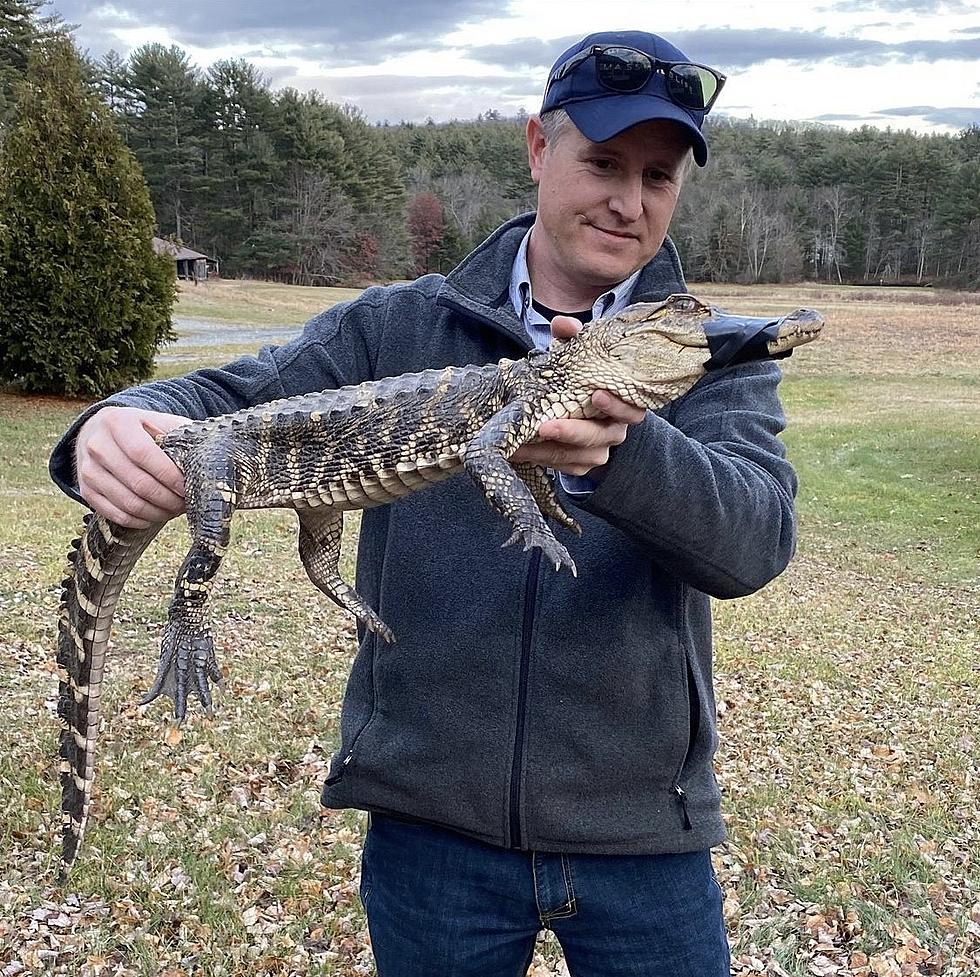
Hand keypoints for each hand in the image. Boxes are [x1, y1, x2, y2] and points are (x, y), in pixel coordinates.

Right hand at [75, 407, 189, 527]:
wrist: (98, 431)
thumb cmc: (139, 428)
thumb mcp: (158, 421)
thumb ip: (180, 433)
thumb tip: (209, 457)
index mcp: (118, 423)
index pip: (144, 454)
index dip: (169, 476)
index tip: (188, 487)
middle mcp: (97, 446)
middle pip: (138, 483)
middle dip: (168, 499)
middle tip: (187, 504)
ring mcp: (88, 471)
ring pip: (128, 503)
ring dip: (157, 513)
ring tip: (175, 510)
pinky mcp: (86, 491)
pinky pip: (116, 515)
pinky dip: (141, 520)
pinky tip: (156, 516)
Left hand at [511, 315, 645, 476]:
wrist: (577, 408)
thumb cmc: (580, 379)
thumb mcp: (577, 357)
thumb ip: (572, 338)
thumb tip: (562, 324)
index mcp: (622, 403)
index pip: (632, 408)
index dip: (618, 405)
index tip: (596, 395)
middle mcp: (614, 429)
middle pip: (601, 437)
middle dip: (573, 432)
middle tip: (545, 427)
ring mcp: (599, 450)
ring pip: (580, 457)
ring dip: (548, 451)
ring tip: (520, 443)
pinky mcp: (582, 465)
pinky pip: (566, 469)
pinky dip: (542, 461)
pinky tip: (519, 452)